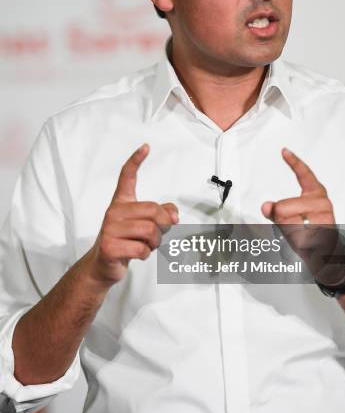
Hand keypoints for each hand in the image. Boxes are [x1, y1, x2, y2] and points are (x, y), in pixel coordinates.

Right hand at [87, 144, 177, 286]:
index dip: (136, 161)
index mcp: (121, 203)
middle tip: (159, 235)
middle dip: (164, 226)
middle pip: (153, 211)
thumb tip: (174, 215)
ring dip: (155, 243)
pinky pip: (141, 249)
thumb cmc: (125, 242)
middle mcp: (113, 212)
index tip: (145, 147)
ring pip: (150, 232)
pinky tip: (136, 254)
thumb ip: (162, 215)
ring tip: (147, 246)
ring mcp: (109, 229)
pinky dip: (145, 255)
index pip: (127, 177)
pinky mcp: (109, 247)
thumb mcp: (143, 225)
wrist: (102, 266)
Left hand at [261, 148, 344, 283]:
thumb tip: (265, 205)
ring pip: (288, 219)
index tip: (284, 151)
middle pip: (283, 205)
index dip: (294, 162)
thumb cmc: (309, 236)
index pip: (304, 175)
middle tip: (295, 228)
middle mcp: (322, 202)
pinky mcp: (324, 231)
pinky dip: (296, 239)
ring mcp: (325, 216)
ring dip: (289, 231)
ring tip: (303, 235)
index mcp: (315, 194)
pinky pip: (297, 233)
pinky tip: (306, 242)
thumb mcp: (288, 221)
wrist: (327, 256)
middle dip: (282, 219)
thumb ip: (275, 212)